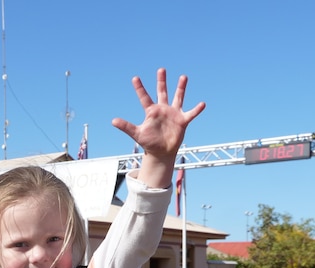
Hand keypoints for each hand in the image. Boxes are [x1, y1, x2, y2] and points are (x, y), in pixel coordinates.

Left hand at [112, 68, 205, 187]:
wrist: (161, 152)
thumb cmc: (148, 142)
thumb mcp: (137, 134)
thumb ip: (126, 126)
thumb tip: (113, 121)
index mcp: (151, 111)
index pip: (144, 97)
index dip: (139, 88)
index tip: (135, 78)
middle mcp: (162, 109)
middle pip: (162, 92)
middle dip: (161, 81)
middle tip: (161, 69)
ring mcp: (173, 114)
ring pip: (178, 97)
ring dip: (181, 88)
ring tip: (183, 76)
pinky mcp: (182, 121)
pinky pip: (191, 113)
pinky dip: (196, 109)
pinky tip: (202, 104)